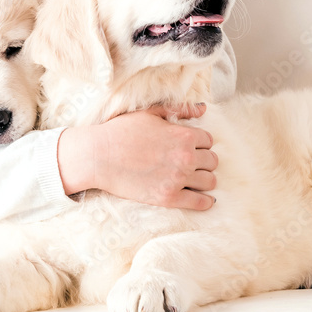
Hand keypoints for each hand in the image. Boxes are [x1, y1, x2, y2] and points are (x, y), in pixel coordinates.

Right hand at [57, 109, 216, 209]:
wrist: (99, 156)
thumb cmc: (122, 131)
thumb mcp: (150, 113)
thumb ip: (179, 110)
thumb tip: (202, 109)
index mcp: (184, 136)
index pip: (208, 140)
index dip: (199, 142)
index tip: (190, 146)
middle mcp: (186, 158)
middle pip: (212, 161)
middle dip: (203, 160)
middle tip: (190, 162)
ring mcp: (178, 179)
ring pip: (210, 182)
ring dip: (204, 179)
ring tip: (194, 178)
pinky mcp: (168, 198)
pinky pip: (200, 203)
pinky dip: (205, 201)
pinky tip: (203, 198)